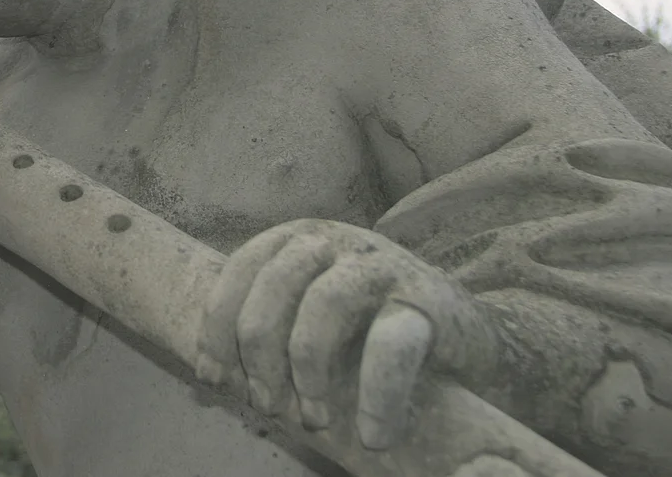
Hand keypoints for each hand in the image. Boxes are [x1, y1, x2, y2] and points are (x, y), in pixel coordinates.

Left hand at [195, 219, 498, 450]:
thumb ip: (267, 328)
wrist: (460, 332)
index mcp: (294, 239)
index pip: (238, 272)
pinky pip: (391, 345)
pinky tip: (371, 433)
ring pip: (326, 304)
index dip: (218, 329)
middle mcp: (333, 240)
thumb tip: (210, 376)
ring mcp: (380, 264)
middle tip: (268, 407)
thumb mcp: (307, 313)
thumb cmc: (365, 327)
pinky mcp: (425, 299)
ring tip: (314, 419)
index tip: (214, 380)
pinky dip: (376, 395)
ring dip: (310, 371)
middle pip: (273, 288)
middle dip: (260, 355)